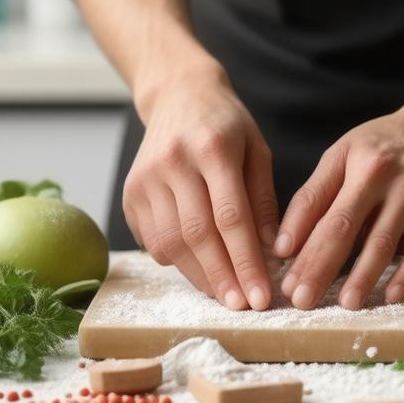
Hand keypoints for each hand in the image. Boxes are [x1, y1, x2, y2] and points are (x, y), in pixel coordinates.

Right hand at [121, 68, 278, 309]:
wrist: (178, 96)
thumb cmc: (226, 125)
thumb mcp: (257, 151)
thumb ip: (263, 201)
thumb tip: (273, 254)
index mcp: (212, 147)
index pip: (230, 217)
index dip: (246, 262)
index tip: (261, 296)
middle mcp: (173, 162)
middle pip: (196, 235)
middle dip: (222, 278)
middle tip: (243, 307)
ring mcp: (145, 178)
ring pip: (170, 243)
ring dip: (199, 276)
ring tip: (225, 294)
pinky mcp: (130, 192)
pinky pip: (152, 240)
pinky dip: (177, 261)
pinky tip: (200, 269)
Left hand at [274, 99, 403, 309]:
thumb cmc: (382, 146)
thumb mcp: (343, 153)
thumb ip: (315, 194)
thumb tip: (285, 243)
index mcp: (357, 165)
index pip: (321, 206)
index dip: (299, 238)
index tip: (280, 267)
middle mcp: (387, 182)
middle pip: (347, 230)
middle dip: (321, 267)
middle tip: (301, 299)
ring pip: (384, 245)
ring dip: (363, 277)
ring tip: (344, 304)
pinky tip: (390, 296)